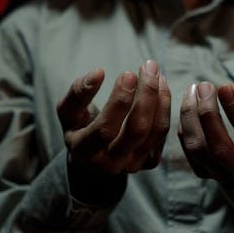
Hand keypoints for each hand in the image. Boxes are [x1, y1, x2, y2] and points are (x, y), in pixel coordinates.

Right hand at [56, 60, 170, 175]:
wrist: (91, 160)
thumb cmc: (78, 128)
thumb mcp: (68, 112)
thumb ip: (77, 93)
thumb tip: (98, 72)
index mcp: (85, 151)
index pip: (105, 128)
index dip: (119, 101)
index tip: (128, 74)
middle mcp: (110, 163)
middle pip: (136, 129)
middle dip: (146, 95)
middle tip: (149, 67)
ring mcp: (132, 165)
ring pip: (155, 131)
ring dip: (161, 99)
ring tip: (158, 74)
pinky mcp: (148, 162)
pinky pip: (163, 134)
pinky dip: (165, 108)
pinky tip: (161, 89)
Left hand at [178, 79, 233, 188]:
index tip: (225, 86)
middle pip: (220, 148)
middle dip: (209, 114)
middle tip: (205, 85)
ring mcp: (221, 175)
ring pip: (198, 149)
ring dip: (191, 116)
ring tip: (194, 89)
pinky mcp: (203, 172)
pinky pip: (188, 149)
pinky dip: (185, 124)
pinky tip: (190, 104)